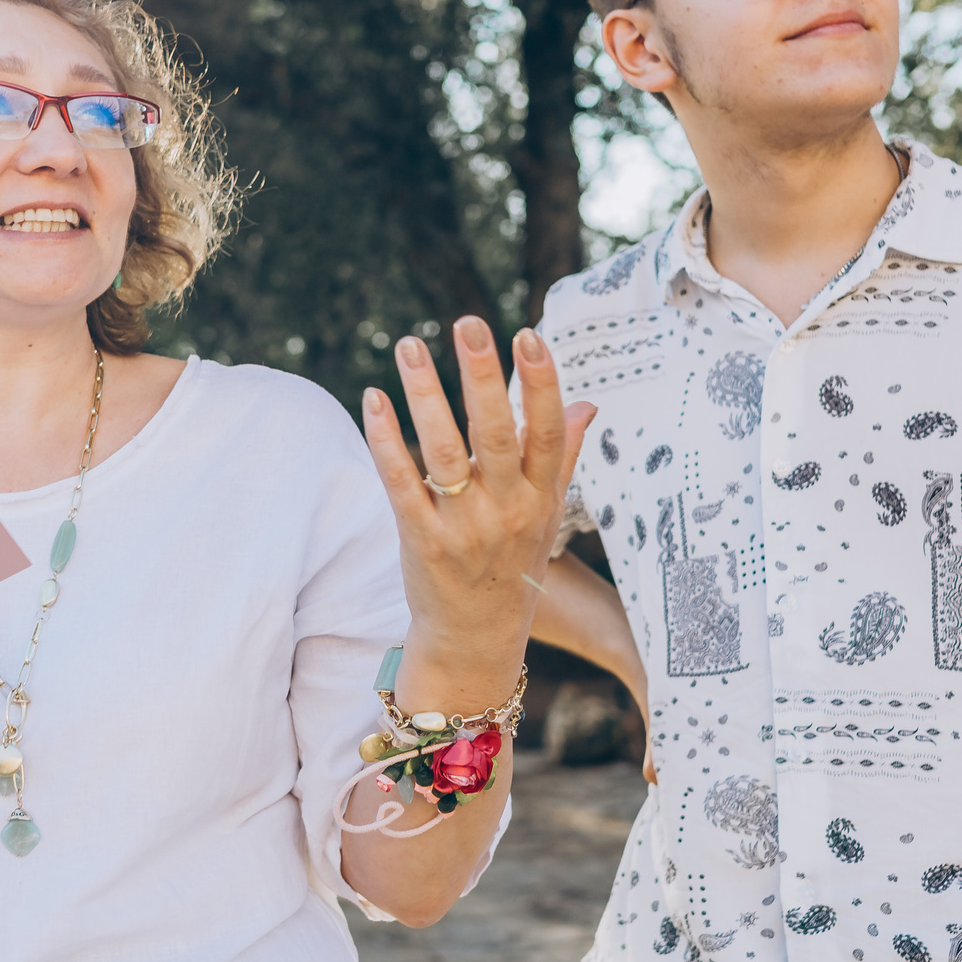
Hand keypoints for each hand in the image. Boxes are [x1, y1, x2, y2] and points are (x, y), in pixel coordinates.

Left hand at [360, 318, 594, 678]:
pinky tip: (375, 399)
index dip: (540, 383)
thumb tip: (587, 403)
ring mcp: (464, 527)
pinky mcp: (422, 540)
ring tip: (409, 346)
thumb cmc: (514, 564)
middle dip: (484, 377)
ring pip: (444, 452)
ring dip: (425, 395)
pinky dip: (386, 439)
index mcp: (541, 497)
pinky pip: (401, 482)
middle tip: (468, 324)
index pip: (547, 432)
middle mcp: (508, 510)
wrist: (478, 637)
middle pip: (497, 435)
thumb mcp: (548, 514)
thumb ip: (563, 456)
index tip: (527, 335)